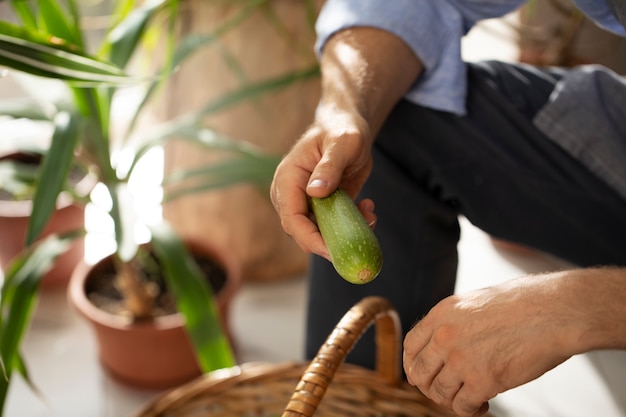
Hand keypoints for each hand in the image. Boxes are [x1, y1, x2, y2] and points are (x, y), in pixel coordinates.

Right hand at [270, 109, 374, 260]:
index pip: (292, 219)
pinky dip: (352, 225)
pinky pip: (333, 226)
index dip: (311, 238)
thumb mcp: (341, 144)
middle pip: (303, 232)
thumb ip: (329, 167)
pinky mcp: (322, 207)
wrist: (348, 125)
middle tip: (359, 237)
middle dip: (331, 240)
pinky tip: (368, 209)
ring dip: (345, 232)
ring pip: (320, 232)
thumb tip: (315, 192)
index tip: (334, 250)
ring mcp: (307, 202)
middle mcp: (292, 194)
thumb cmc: (342, 129)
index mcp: (288, 179)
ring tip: (370, 215)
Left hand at [403, 273, 579, 416]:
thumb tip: (439, 346)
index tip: (425, 374)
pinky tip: (485, 403)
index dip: (415, 364)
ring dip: (453, 399)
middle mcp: (445, 336)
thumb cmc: (523, 304)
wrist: (554, 311)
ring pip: (439, 393)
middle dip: (431, 386)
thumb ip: (452, 323)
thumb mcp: (474, 302)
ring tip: (472, 395)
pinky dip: (471, 410)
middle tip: (449, 389)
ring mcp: (462, 359)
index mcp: (441, 314)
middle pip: (419, 373)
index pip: (411, 346)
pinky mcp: (484, 380)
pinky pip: (462, 406)